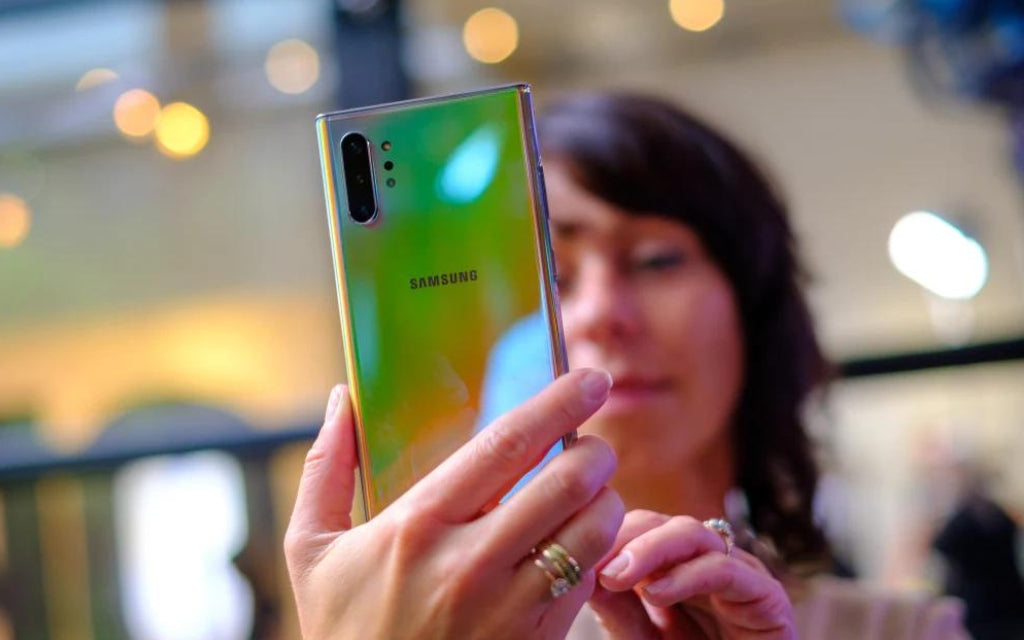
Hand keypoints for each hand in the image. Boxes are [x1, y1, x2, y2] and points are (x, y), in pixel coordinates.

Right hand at [284, 369, 624, 639]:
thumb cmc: (344, 630)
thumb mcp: (311, 551)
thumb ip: (325, 469)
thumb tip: (339, 399)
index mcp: (418, 525)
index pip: (505, 446)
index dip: (557, 404)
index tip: (588, 380)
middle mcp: (469, 562)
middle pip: (566, 483)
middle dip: (595, 451)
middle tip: (593, 444)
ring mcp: (509, 607)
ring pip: (593, 532)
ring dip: (606, 501)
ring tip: (592, 493)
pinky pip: (589, 582)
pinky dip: (597, 552)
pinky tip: (579, 543)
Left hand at [590, 511, 794, 639]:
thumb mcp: (642, 639)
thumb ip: (616, 608)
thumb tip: (580, 569)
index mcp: (675, 565)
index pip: (637, 527)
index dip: (606, 534)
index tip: (573, 551)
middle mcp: (706, 561)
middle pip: (661, 522)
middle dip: (623, 536)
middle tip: (594, 562)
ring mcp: (739, 573)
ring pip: (692, 534)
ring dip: (651, 549)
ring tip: (619, 576)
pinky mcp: (767, 596)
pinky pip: (726, 569)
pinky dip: (688, 575)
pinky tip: (657, 593)